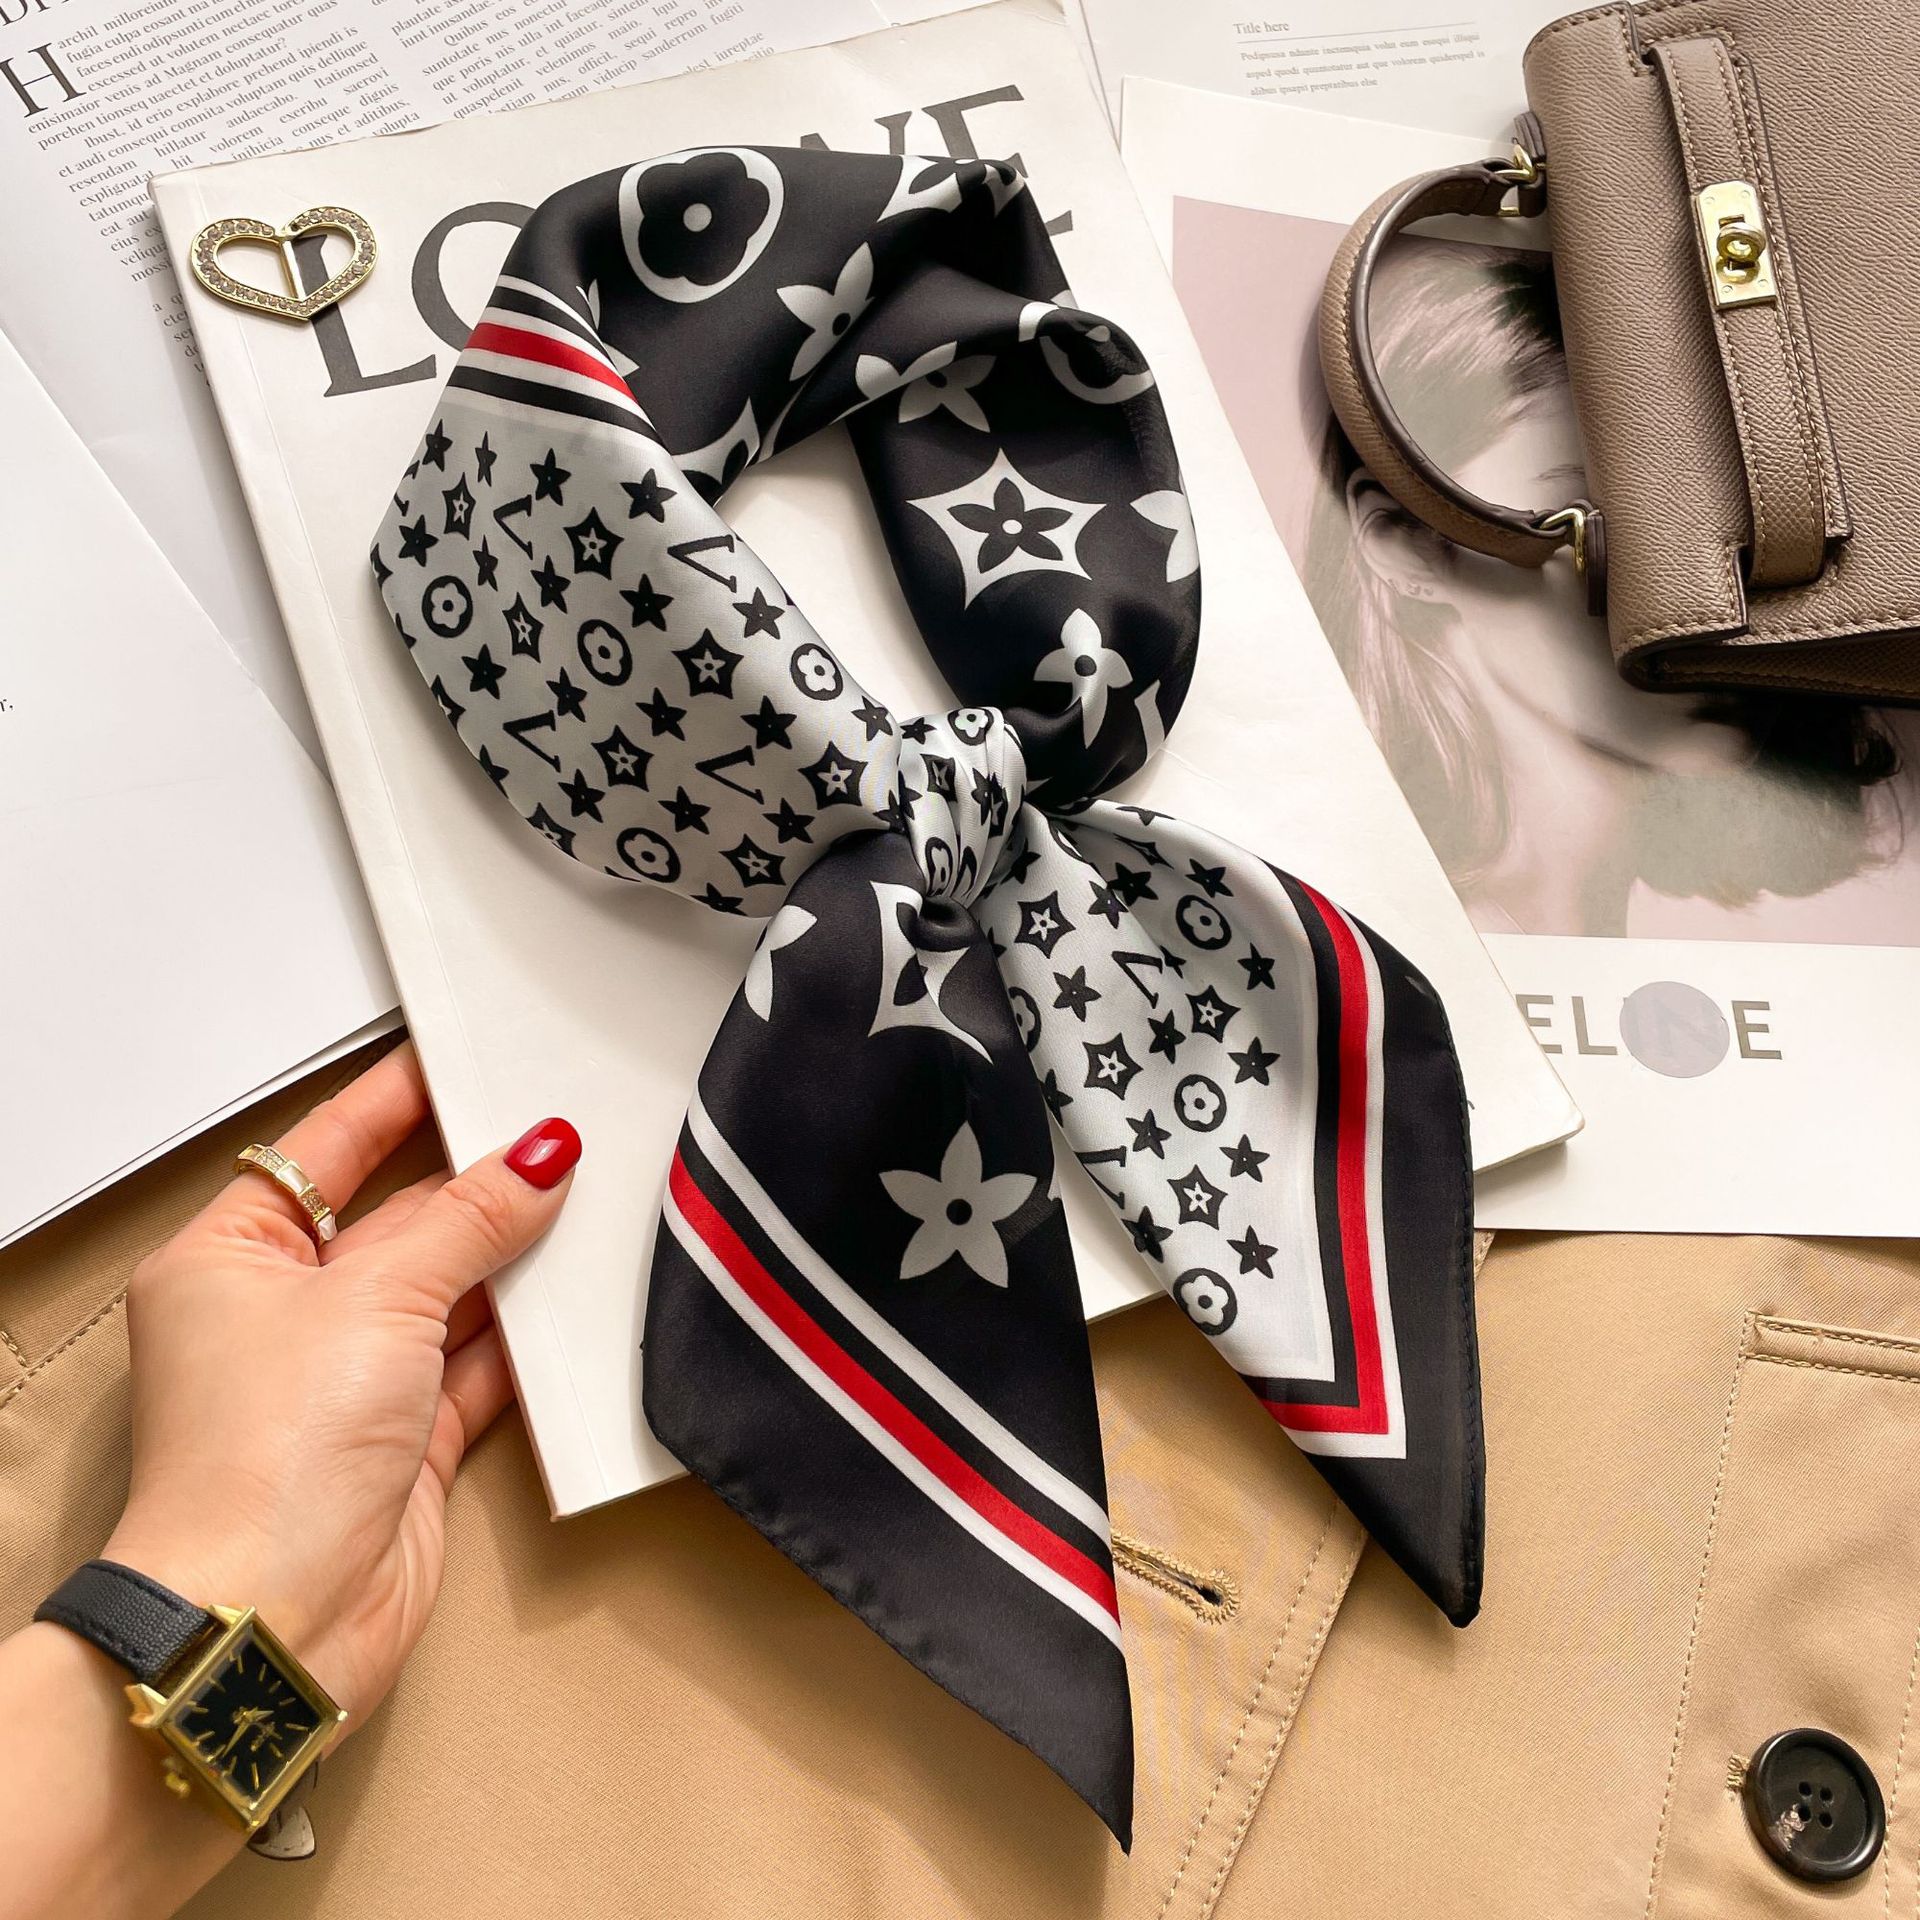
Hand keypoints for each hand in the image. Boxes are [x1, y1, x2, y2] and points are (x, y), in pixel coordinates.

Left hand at [102, 1043, 578, 1722]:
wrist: (278, 1619)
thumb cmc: (263, 1465)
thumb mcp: (378, 1299)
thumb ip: (469, 1221)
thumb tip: (535, 1157)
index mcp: (230, 1259)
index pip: (323, 1151)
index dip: (394, 1102)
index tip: (460, 1058)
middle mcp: (283, 1317)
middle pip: (395, 1221)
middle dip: (474, 1185)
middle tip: (553, 1134)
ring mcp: (345, 1382)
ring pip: (445, 1292)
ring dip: (508, 1260)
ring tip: (580, 1203)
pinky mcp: (402, 1441)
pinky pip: (476, 1364)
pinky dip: (523, 1339)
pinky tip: (568, 1303)